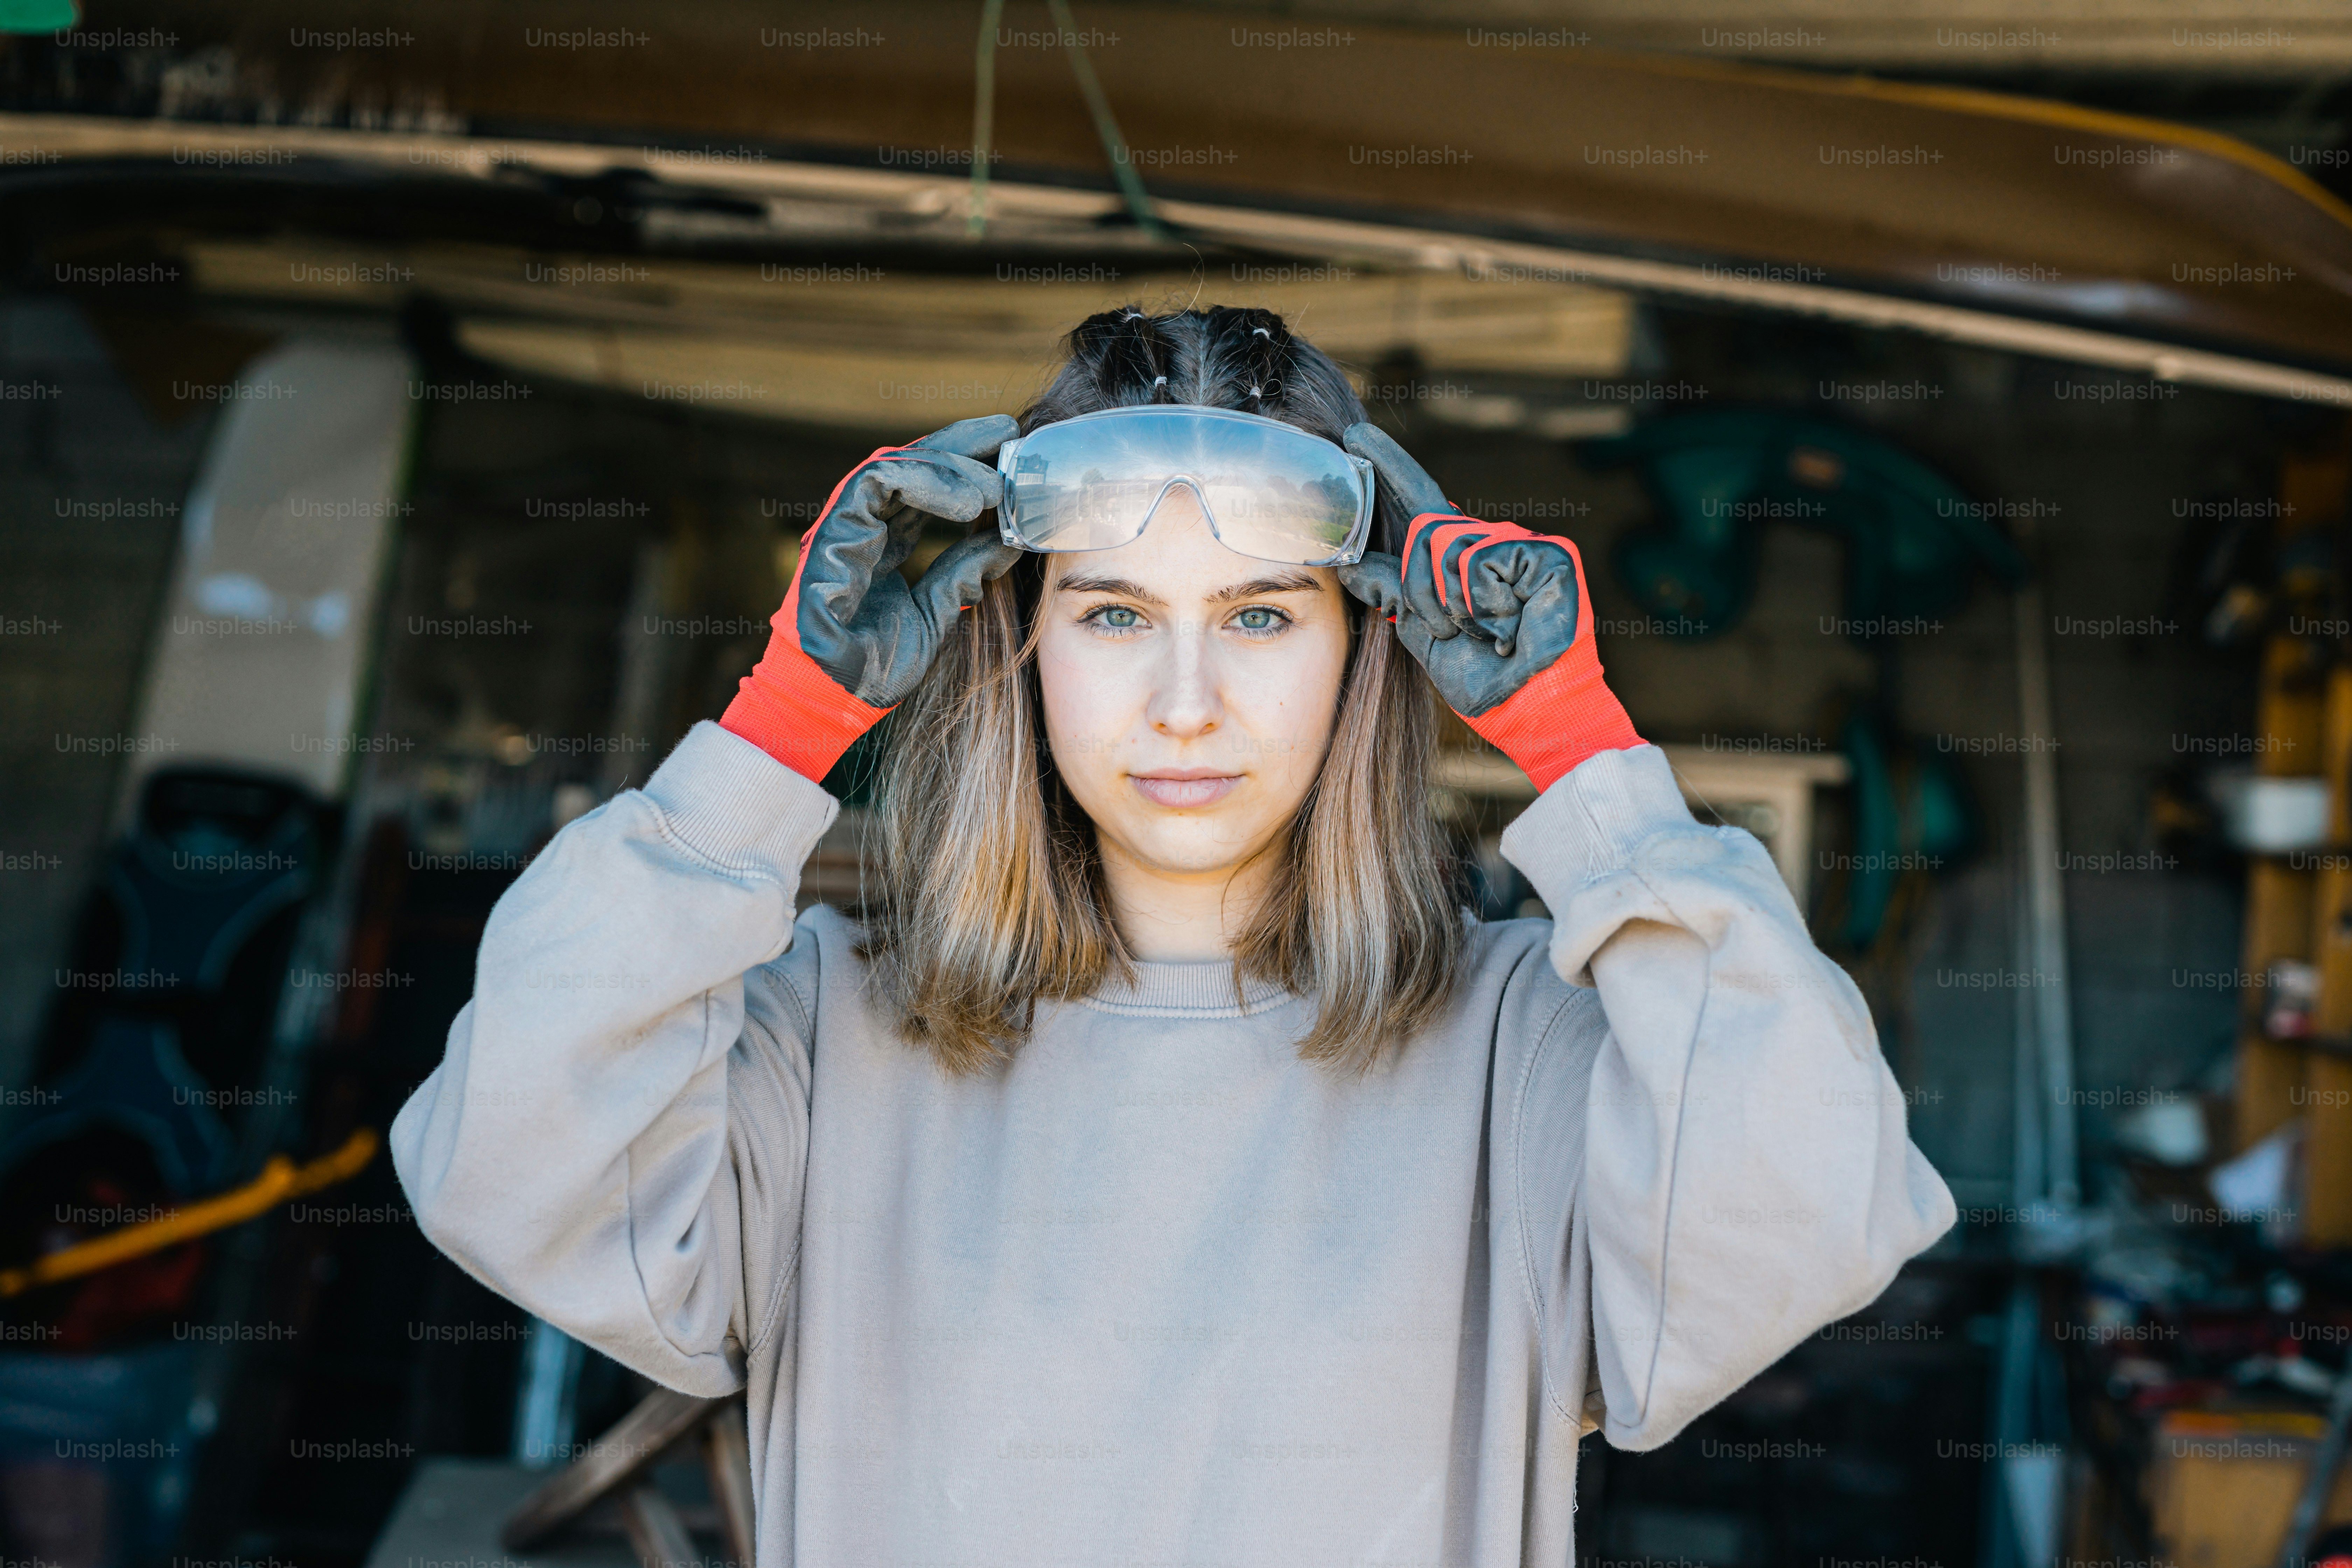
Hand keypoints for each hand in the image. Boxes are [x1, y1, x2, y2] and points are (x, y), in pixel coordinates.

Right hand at [722, 415, 1022, 780]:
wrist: (833, 698)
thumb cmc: (873, 667)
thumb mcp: (934, 615)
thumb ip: (962, 575)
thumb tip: (1007, 543)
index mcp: (883, 544)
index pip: (924, 489)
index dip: (964, 468)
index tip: (1009, 457)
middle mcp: (862, 527)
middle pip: (910, 465)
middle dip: (961, 446)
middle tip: (1008, 436)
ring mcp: (843, 526)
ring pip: (894, 464)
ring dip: (949, 466)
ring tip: (994, 487)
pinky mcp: (831, 532)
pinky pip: (875, 483)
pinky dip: (923, 481)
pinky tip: (966, 502)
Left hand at [1335, 422, 1639, 791]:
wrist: (1527, 710)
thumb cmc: (1482, 677)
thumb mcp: (1422, 631)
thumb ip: (1392, 589)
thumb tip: (1352, 561)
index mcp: (1462, 559)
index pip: (1420, 503)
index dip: (1389, 469)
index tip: (1356, 436)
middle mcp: (1493, 545)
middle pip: (1428, 531)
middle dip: (1424, 589)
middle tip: (1453, 630)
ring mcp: (1525, 546)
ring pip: (1451, 545)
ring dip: (1454, 602)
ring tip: (1485, 633)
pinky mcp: (1551, 555)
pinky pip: (1485, 562)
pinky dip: (1485, 602)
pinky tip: (1507, 626)